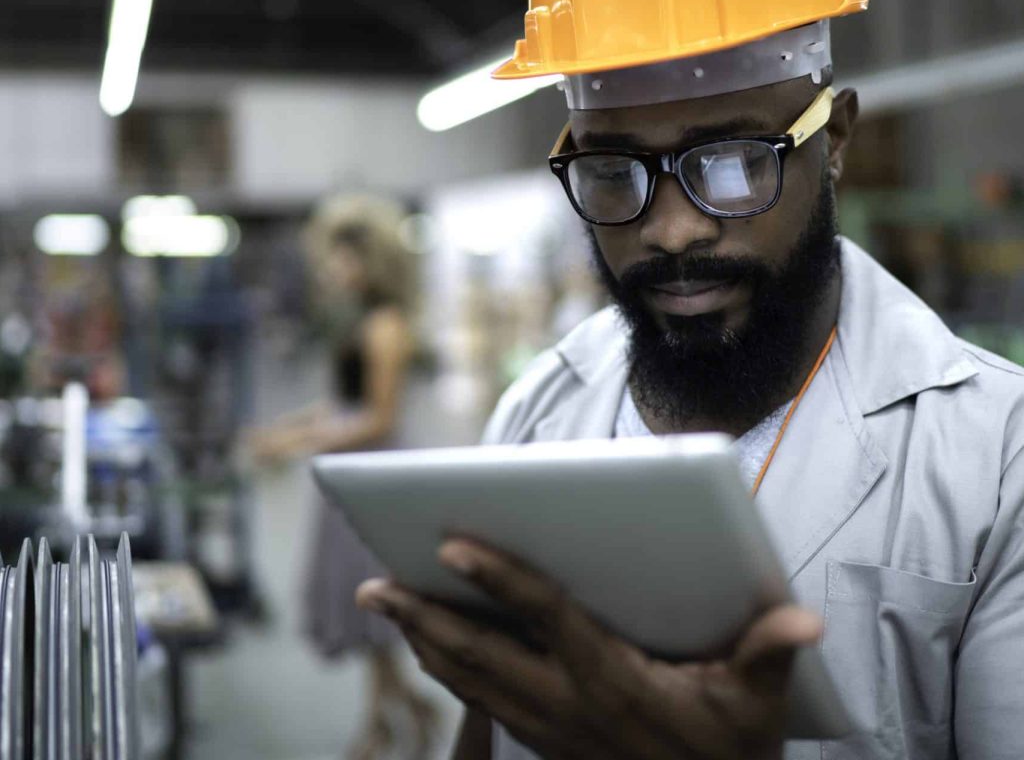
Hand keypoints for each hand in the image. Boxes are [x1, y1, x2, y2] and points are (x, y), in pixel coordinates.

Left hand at [356, 539, 820, 759]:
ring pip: (469, 681)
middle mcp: (567, 704)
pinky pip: (479, 701)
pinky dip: (446, 669)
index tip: (452, 543)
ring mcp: (548, 728)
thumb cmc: (731, 751)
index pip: (545, 618)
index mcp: (612, 681)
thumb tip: (804, 620)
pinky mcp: (543, 740)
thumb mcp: (759, 704)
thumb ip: (771, 653)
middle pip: (480, 654)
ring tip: (383, 602)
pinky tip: (427, 645)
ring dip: (422, 641)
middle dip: (423, 616)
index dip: (499, 578)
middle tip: (375, 583)